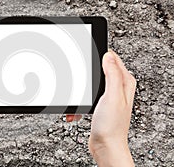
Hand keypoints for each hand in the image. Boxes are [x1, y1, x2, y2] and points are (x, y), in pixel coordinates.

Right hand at [67, 50, 135, 165]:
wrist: (105, 146)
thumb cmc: (111, 126)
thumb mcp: (112, 96)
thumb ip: (112, 74)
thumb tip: (108, 56)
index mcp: (124, 82)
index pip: (113, 59)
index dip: (100, 55)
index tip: (87, 55)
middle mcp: (118, 88)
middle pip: (99, 71)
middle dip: (86, 77)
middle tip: (78, 81)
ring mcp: (108, 96)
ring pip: (89, 85)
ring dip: (80, 92)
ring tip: (77, 100)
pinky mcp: (99, 105)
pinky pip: (86, 97)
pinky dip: (79, 103)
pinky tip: (76, 110)